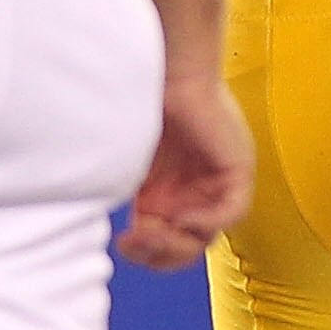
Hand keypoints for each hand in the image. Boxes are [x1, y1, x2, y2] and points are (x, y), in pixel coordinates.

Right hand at [117, 76, 254, 268]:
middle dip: (159, 254)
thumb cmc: (147, 109)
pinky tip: (181, 217)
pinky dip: (206, 221)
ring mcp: (217, 186)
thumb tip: (94, 224)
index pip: (168, 248)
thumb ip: (125, 197)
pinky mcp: (237, 172)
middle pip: (187, 250)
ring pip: (206, 238)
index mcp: (170, 197)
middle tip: (134, 238)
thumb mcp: (130, 164)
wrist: (171, 75)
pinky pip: (230, 212)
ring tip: (150, 228)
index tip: (124, 240)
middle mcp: (196, 196)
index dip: (147, 254)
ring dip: (176, 242)